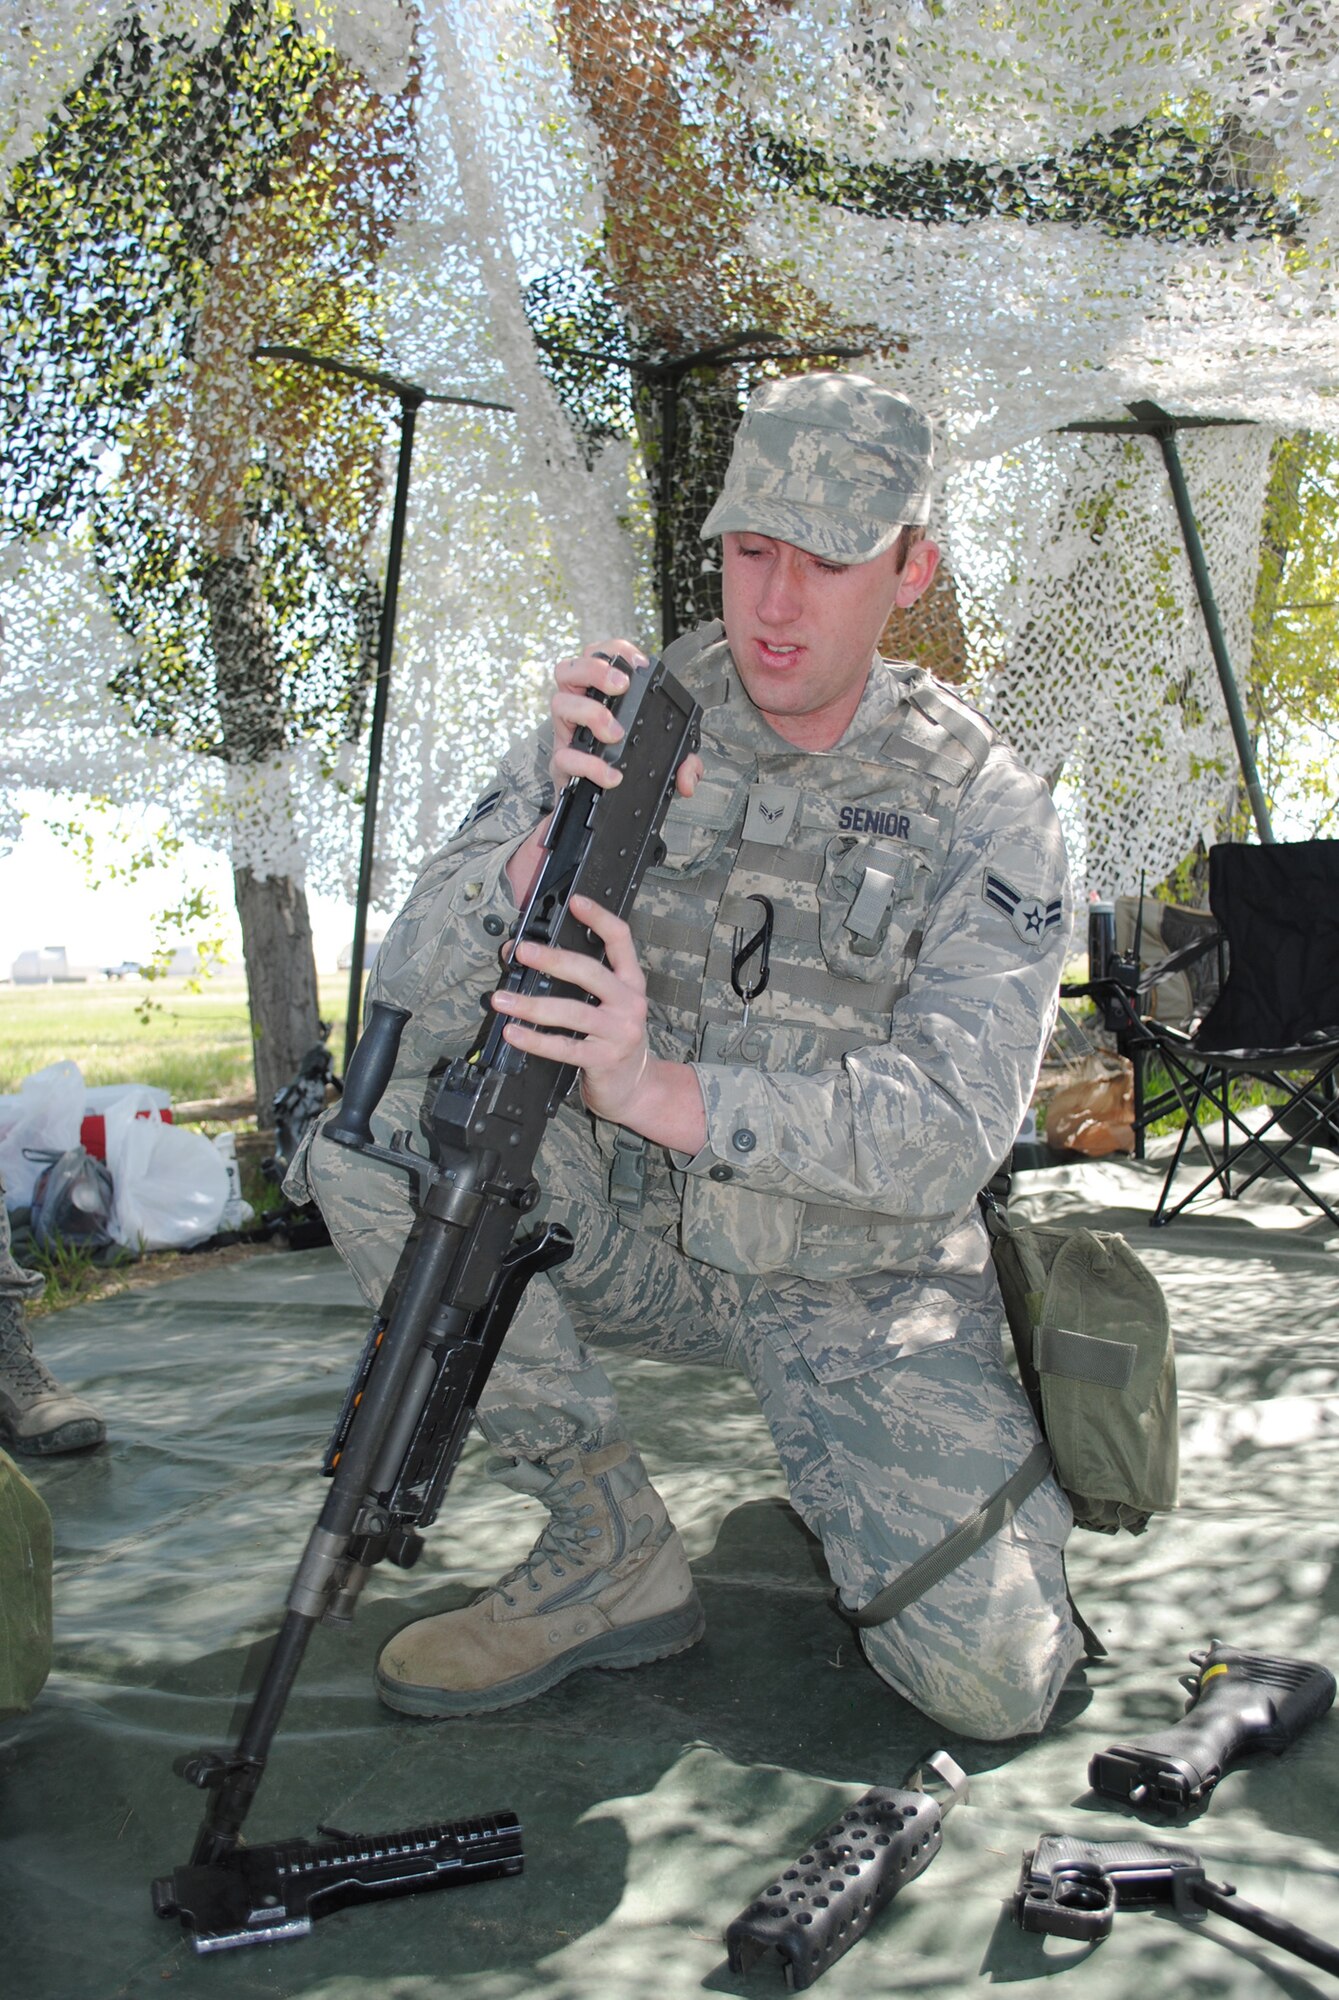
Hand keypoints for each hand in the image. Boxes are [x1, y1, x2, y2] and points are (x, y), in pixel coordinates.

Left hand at [490, 893, 705, 1151]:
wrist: (636, 1087)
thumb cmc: (613, 1040)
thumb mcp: (608, 1005)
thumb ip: (580, 983)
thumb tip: (527, 956)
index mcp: (631, 982)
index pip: (621, 940)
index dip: (599, 917)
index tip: (575, 901)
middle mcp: (629, 1003)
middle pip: (590, 972)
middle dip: (552, 959)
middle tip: (521, 951)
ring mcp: (618, 1032)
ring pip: (572, 1011)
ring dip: (532, 1004)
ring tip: (501, 1000)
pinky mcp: (603, 1060)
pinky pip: (564, 1047)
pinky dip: (535, 1040)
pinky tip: (513, 1033)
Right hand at [506, 640, 702, 905]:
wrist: (597, 814)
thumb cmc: (626, 772)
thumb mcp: (662, 763)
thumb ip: (683, 764)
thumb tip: (689, 776)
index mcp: (599, 697)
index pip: (598, 656)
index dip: (615, 651)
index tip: (639, 664)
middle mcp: (577, 710)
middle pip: (568, 669)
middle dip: (595, 670)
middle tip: (622, 688)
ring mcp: (566, 735)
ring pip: (558, 702)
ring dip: (590, 712)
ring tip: (615, 733)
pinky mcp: (560, 765)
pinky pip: (564, 756)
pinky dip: (589, 764)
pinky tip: (611, 775)